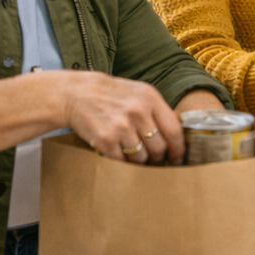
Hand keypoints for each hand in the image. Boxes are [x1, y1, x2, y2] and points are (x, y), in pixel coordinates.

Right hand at [61, 72, 186, 164]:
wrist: (76, 93)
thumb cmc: (111, 94)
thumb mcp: (138, 93)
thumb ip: (157, 111)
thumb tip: (177, 137)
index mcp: (150, 98)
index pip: (174, 131)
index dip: (178, 150)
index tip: (177, 159)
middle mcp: (137, 111)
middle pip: (159, 148)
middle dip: (157, 157)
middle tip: (153, 159)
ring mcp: (121, 126)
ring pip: (141, 158)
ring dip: (138, 160)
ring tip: (130, 151)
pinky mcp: (105, 139)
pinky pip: (121, 161)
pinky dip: (121, 161)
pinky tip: (117, 152)